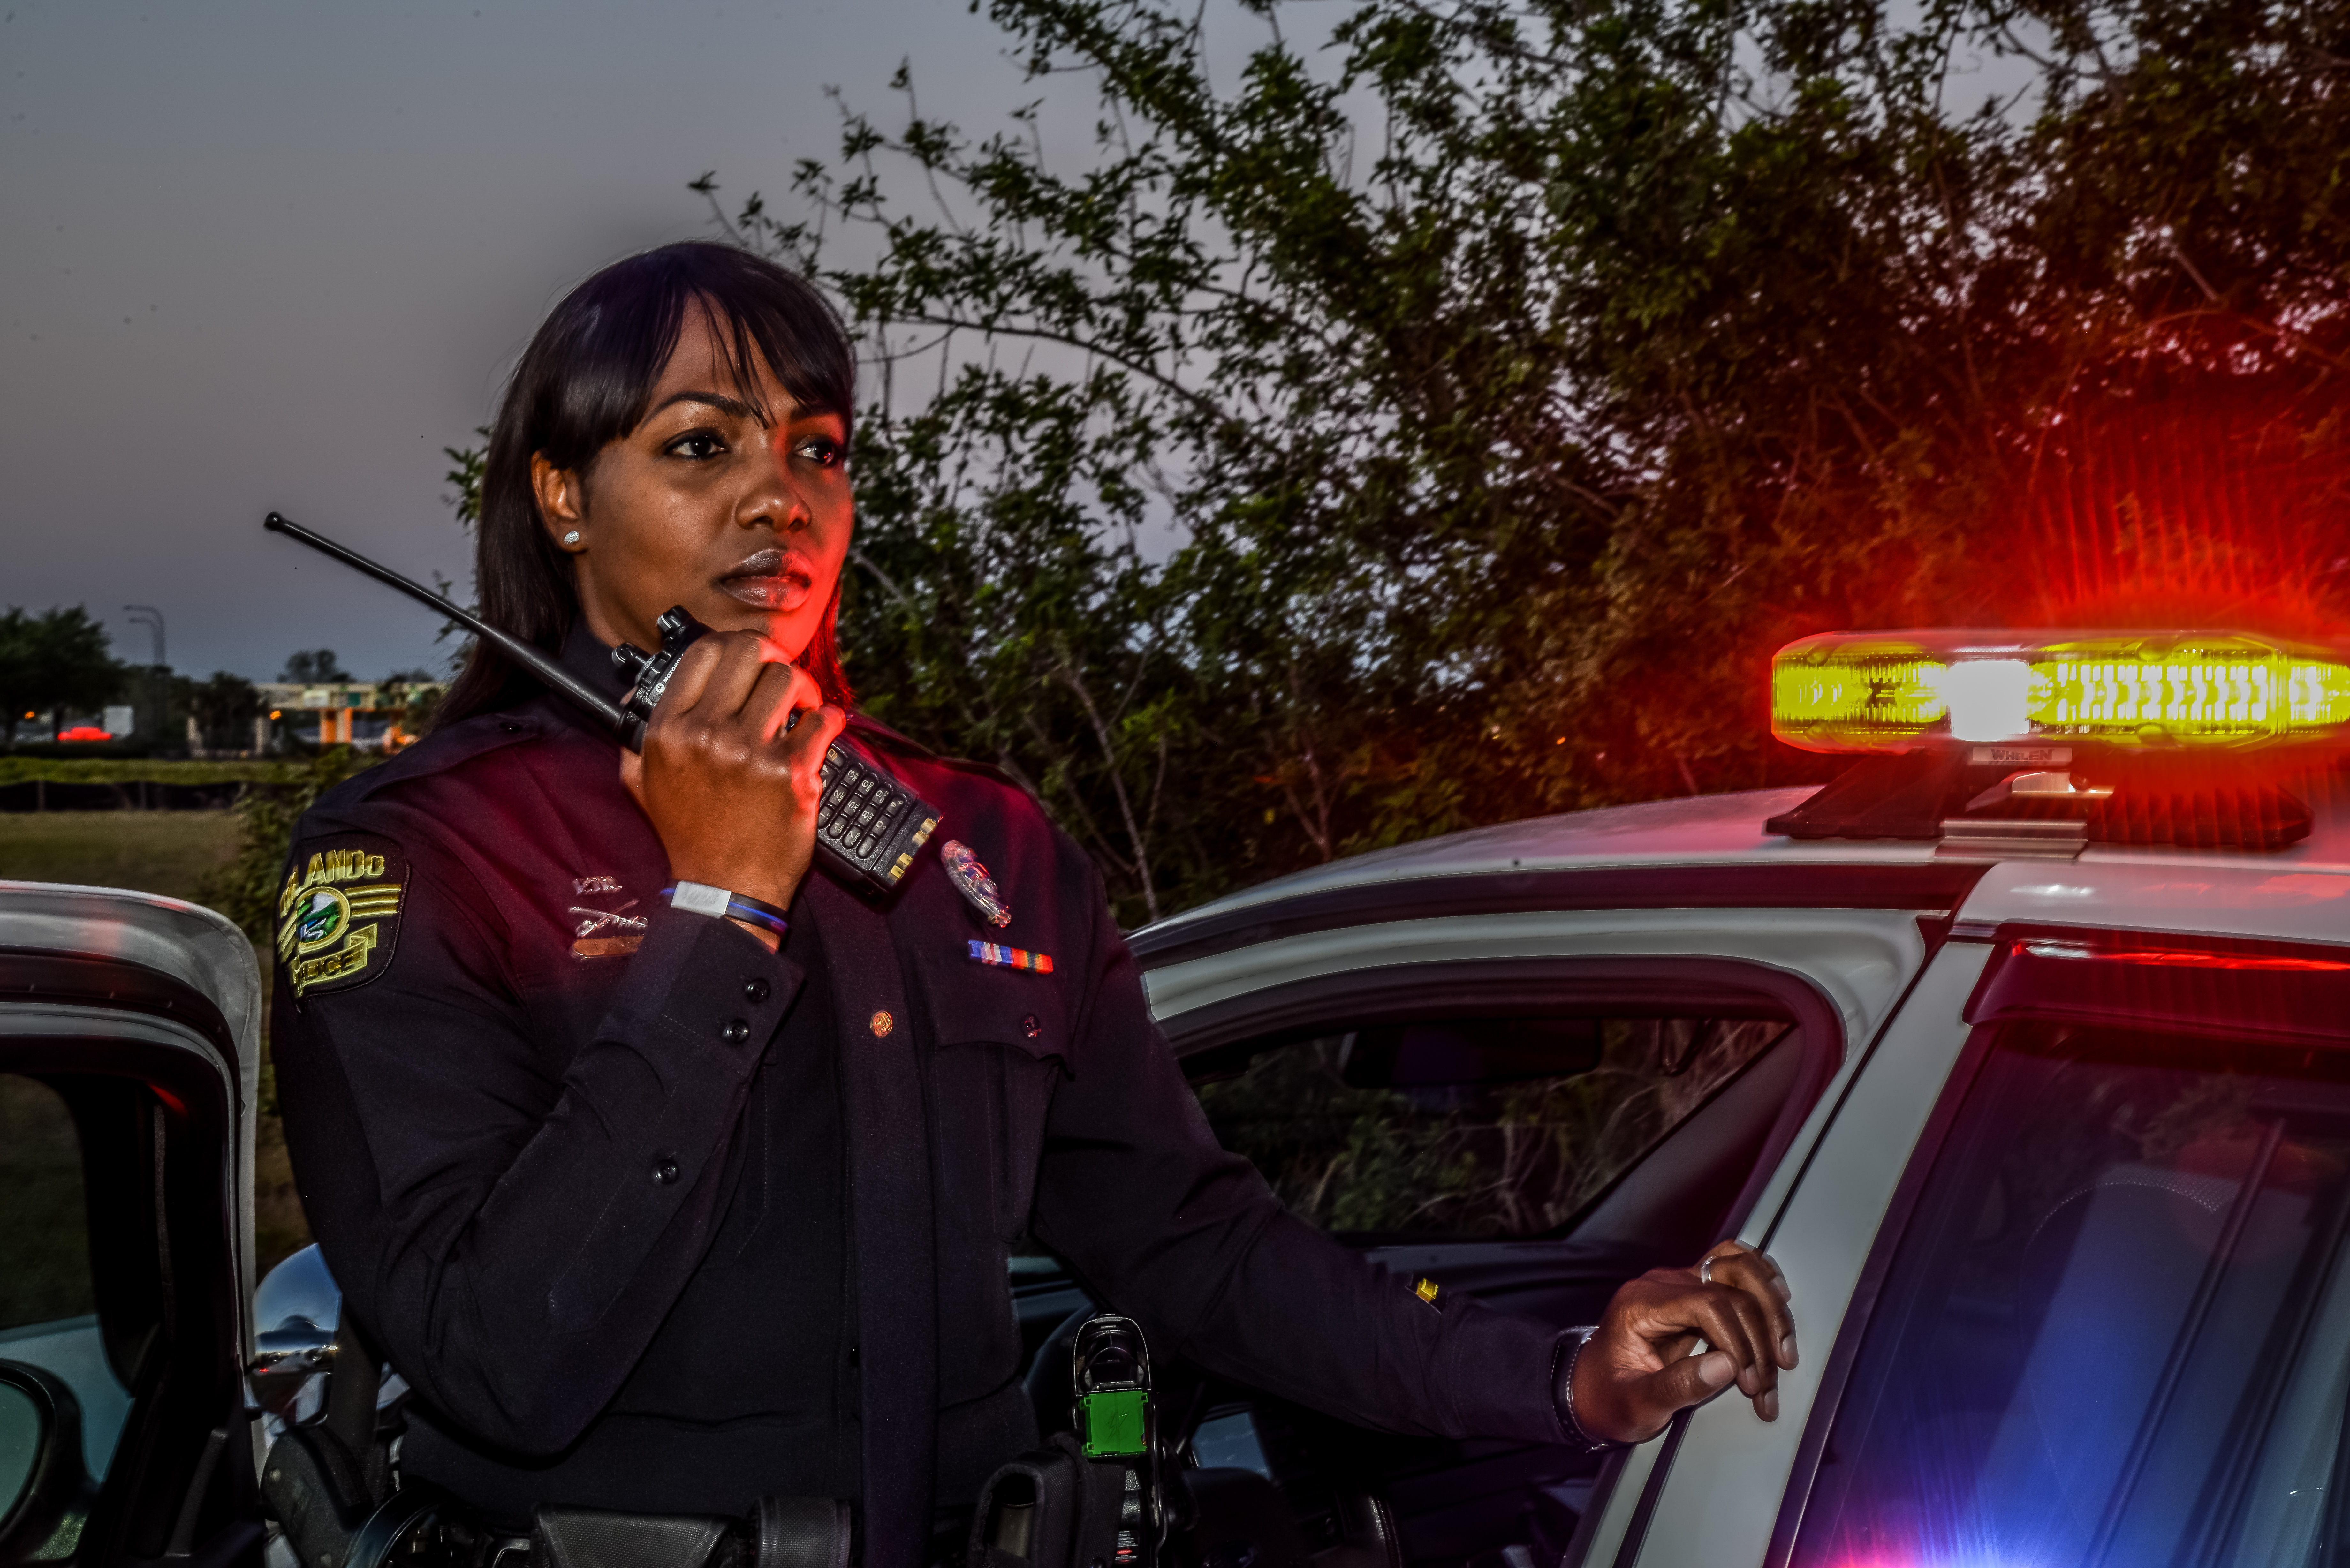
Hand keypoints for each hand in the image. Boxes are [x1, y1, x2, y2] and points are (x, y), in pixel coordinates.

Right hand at [619, 630, 844, 945]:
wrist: (724, 888)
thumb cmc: (690, 837)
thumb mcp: (642, 784)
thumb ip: (635, 735)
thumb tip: (633, 693)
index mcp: (669, 731)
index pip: (703, 652)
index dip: (732, 645)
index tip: (748, 660)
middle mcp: (706, 734)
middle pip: (749, 652)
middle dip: (771, 657)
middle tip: (780, 677)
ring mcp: (749, 752)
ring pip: (787, 679)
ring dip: (803, 687)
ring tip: (803, 706)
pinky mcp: (791, 772)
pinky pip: (822, 720)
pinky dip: (830, 719)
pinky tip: (826, 726)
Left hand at [1569, 1240, 1795, 1443]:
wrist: (1593, 1391)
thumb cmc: (1609, 1397)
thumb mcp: (1636, 1404)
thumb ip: (1678, 1386)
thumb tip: (1727, 1365)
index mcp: (1641, 1304)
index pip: (1707, 1303)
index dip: (1737, 1340)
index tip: (1747, 1379)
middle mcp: (1662, 1284)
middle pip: (1730, 1285)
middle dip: (1760, 1334)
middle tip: (1767, 1380)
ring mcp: (1679, 1283)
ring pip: (1739, 1268)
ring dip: (1770, 1309)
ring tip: (1783, 1352)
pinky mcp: (1694, 1291)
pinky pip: (1734, 1269)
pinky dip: (1762, 1285)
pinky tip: (1780, 1303)